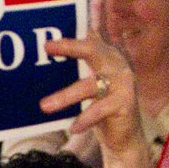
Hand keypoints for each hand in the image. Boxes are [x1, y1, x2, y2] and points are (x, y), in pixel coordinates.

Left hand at [39, 32, 143, 157]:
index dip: (72, 33)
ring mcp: (123, 82)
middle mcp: (116, 64)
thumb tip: (42, 61)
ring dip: (65, 96)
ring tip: (44, 106)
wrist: (124, 135)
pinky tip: (73, 128)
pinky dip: (85, 119)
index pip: (87, 39)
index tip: (49, 36)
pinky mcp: (126, 102)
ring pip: (90, 85)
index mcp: (106, 55)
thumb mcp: (88, 86)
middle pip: (93, 50)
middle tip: (47, 46)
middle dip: (70, 46)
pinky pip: (100, 109)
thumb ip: (74, 70)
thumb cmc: (100, 107)